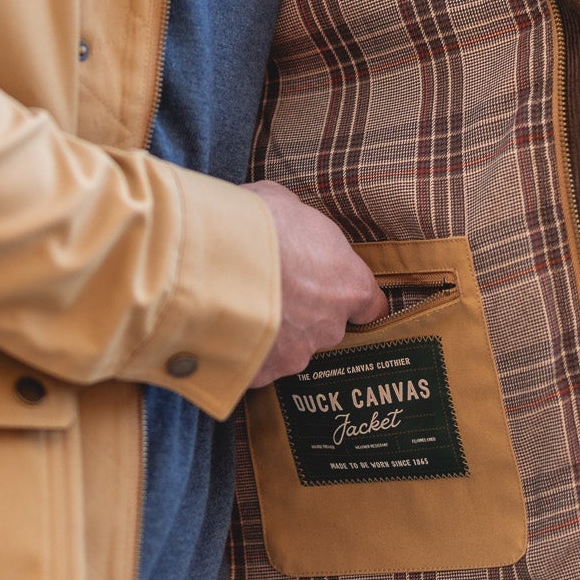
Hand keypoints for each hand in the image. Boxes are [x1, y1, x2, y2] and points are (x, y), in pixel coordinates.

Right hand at [243, 181, 387, 384]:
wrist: (210, 261)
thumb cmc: (256, 226)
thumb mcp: (287, 205)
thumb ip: (299, 230)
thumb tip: (290, 229)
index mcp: (348, 285)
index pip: (369, 304)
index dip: (348, 297)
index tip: (333, 291)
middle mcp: (330, 326)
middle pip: (324, 325)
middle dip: (301, 311)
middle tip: (270, 287)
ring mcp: (295, 354)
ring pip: (289, 347)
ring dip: (272, 332)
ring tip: (240, 307)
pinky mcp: (261, 373)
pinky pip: (256, 365)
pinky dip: (243, 352)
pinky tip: (223, 330)